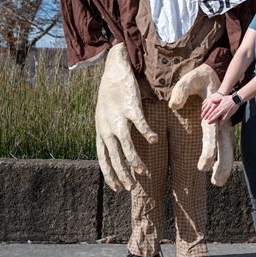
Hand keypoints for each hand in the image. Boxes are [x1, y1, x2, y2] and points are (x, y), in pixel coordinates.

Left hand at [95, 44, 157, 191]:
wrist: (114, 68)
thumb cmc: (112, 92)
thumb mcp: (105, 114)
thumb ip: (110, 130)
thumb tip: (117, 148)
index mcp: (101, 128)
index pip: (102, 157)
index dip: (109, 173)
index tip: (116, 188)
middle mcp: (107, 125)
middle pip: (113, 155)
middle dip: (121, 173)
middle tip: (130, 187)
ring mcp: (118, 116)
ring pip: (125, 144)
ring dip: (133, 160)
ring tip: (142, 172)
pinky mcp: (130, 105)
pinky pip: (140, 123)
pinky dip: (147, 133)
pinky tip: (154, 140)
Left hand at [169, 64, 233, 185]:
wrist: (211, 74)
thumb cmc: (199, 77)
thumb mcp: (189, 79)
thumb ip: (181, 90)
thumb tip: (174, 106)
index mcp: (213, 113)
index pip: (211, 135)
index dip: (208, 151)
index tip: (203, 166)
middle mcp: (220, 121)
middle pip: (225, 146)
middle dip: (222, 164)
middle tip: (216, 182)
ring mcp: (221, 125)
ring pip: (225, 147)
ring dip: (223, 165)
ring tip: (218, 182)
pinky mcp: (218, 126)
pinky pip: (221, 144)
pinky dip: (220, 157)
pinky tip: (214, 170)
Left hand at [202, 95, 238, 124]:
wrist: (236, 99)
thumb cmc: (229, 98)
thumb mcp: (222, 98)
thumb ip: (216, 100)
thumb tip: (211, 101)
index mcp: (220, 107)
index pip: (214, 112)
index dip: (210, 116)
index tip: (207, 119)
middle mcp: (223, 111)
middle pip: (216, 116)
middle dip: (212, 120)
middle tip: (209, 123)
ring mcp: (226, 113)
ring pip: (222, 120)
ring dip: (218, 123)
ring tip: (216, 125)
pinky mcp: (230, 114)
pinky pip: (226, 119)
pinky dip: (223, 122)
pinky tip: (222, 124)